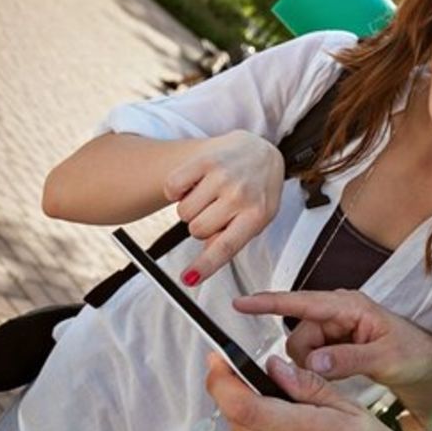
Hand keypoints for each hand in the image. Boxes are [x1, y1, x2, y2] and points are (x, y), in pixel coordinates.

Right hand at [165, 130, 284, 284]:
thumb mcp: (256, 218)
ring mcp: (223, 176)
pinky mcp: (205, 159)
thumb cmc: (257, 189)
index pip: (226, 247)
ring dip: (191, 208)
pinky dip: (176, 190)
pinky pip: (172, 187)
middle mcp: (241, 195)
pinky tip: (195, 184)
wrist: (259, 150)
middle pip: (196, 231)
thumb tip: (204, 262)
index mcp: (257, 215)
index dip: (204, 265)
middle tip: (214, 211)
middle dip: (201, 226)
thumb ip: (232, 239)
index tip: (187, 280)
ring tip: (209, 195)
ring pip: (183, 212)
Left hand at [206, 353, 431, 430]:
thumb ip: (309, 387)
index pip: (243, 406)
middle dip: (237, 394)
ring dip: (249, 419)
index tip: (218, 362)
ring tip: (276, 408)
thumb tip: (275, 367)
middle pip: (237, 421)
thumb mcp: (353, 412)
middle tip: (251, 378)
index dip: (222, 379)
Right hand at [234, 291, 431, 388]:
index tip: (241, 303)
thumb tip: (314, 362)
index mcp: (350, 306)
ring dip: (313, 367)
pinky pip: (310, 359)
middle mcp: (337, 313)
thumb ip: (349, 359)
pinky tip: (339, 374)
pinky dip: (317, 370)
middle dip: (306, 359)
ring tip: (344, 372)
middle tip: (335, 372)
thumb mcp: (386, 357)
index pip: (303, 302)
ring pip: (301, 352)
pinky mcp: (334, 344)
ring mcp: (334, 329)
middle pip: (298, 337)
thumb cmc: (414, 353)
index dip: (270, 303)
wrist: (429, 365)